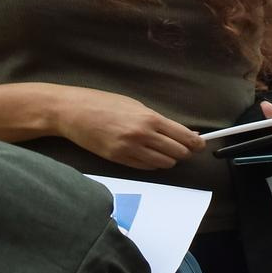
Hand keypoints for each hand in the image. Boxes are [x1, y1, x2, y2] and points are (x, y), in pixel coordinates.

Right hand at [46, 85, 202, 169]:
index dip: (196, 144)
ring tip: (160, 150)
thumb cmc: (104, 104)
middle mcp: (142, 135)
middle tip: (180, 148)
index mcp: (149, 118)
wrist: (71, 111)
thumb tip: (187, 133)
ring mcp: (130, 149)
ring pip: (165, 163)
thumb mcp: (136, 106)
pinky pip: (147, 167)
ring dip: (168, 159)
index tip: (200, 145)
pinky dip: (152, 163)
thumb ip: (161, 121)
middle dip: (183, 152)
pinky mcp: (119, 159)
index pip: (185, 137)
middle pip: (178, 153)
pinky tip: (146, 154)